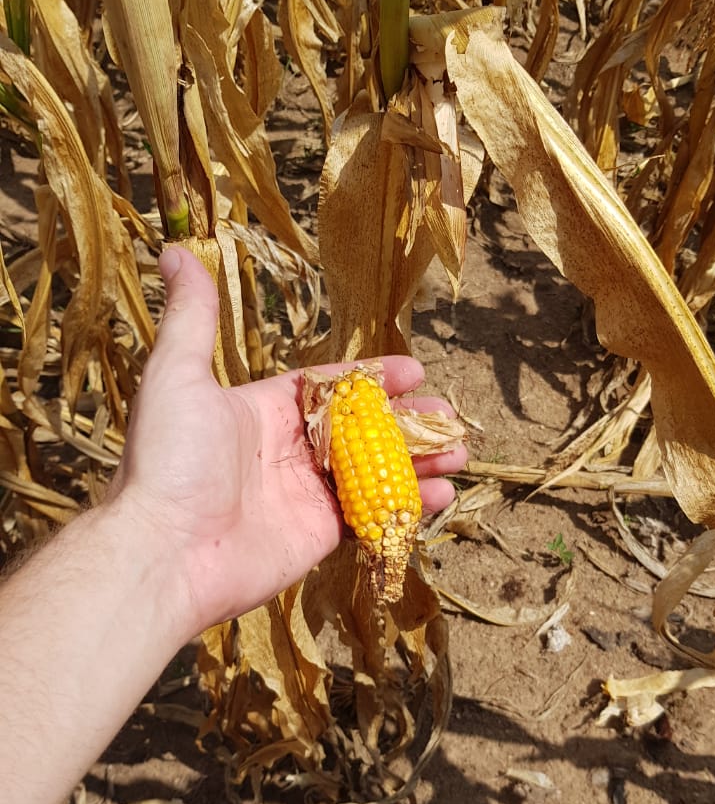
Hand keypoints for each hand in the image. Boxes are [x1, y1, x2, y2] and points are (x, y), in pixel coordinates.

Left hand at [111, 247, 466, 635]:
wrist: (166, 551)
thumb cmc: (169, 462)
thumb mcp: (177, 377)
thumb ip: (193, 318)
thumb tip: (175, 252)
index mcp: (263, 411)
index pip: (329, 387)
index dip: (373, 378)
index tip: (416, 371)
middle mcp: (288, 452)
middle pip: (362, 430)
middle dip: (409, 422)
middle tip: (450, 417)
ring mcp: (306, 496)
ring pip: (374, 472)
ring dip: (418, 462)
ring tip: (459, 453)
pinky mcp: (319, 537)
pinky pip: (372, 517)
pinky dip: (407, 507)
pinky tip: (440, 496)